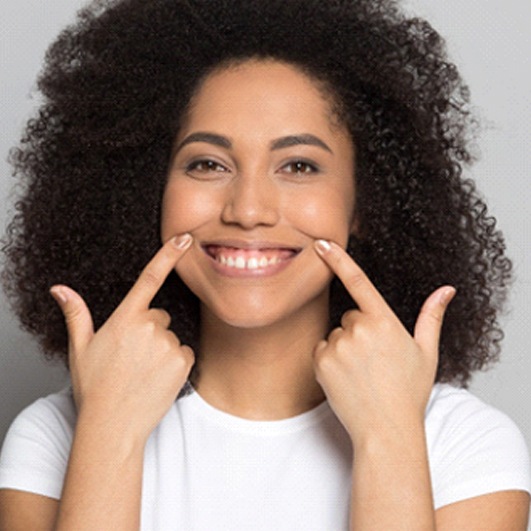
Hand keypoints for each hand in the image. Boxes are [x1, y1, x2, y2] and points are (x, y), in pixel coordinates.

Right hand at [50, 234, 194, 441]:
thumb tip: (60, 289)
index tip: (185, 238)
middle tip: (133, 355)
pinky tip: (157, 377)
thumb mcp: (80, 349)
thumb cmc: (94, 387)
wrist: (113, 426)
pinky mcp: (183, 362)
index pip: (149, 278)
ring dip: (161, 347)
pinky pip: (184, 352)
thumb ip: (76, 314)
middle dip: (150, 329)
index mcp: (125, 319)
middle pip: (159, 316)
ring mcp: (168, 344)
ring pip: (171, 336)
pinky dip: (175, 362)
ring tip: (142, 370)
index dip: (168, 254)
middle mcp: (149, 327)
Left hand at [313, 240, 454, 442]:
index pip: (358, 281)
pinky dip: (330, 360)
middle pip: (350, 316)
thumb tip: (446, 290)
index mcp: (384, 322)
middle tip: (373, 358)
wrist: (386, 429)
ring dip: (344, 346)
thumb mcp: (426, 352)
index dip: (338, 259)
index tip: (322, 243)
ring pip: (336, 334)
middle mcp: (358, 330)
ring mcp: (337, 346)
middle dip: (359, 330)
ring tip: (361, 372)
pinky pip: (322, 350)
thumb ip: (432, 317)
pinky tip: (346, 378)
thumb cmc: (409, 392)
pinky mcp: (321, 362)